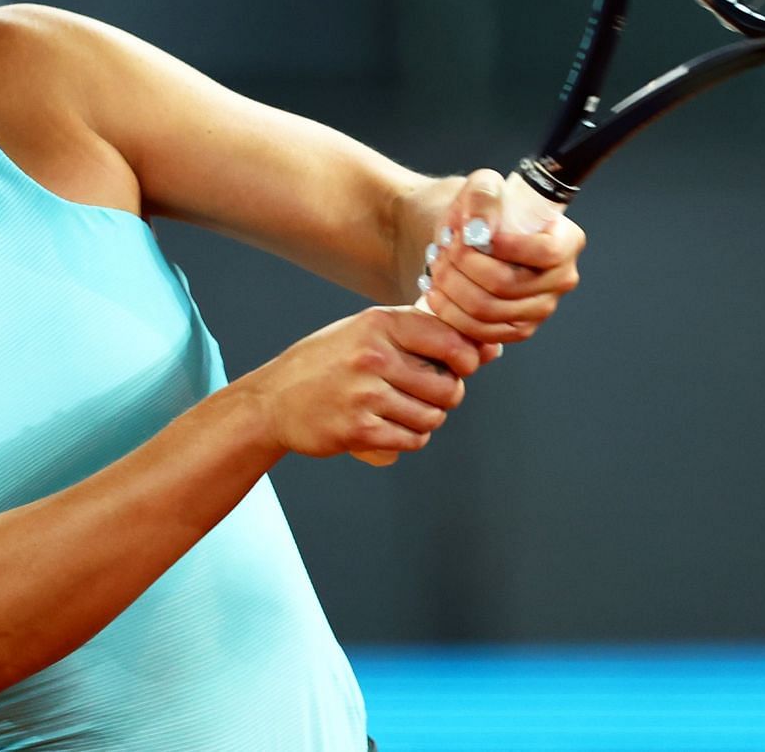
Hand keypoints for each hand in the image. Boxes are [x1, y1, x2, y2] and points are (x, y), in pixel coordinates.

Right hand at [244, 306, 481, 457]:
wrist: (274, 400)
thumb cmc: (327, 362)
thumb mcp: (368, 332)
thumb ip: (425, 336)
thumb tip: (490, 350)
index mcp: (379, 324)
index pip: (451, 340)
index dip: (466, 359)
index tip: (459, 367)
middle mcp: (373, 356)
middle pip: (448, 386)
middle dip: (445, 395)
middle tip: (425, 393)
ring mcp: (365, 395)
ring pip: (433, 416)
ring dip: (427, 418)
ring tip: (403, 409)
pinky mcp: (359, 430)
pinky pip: (413, 439)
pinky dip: (410, 437)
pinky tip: (391, 426)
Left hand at [422, 168, 585, 345]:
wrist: (469, 238)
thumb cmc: (483, 211)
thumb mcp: (483, 186)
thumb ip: (483, 198)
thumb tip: (480, 230)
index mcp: (566, 241)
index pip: (546, 251)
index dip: (508, 247)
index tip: (472, 235)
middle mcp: (561, 279)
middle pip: (507, 284)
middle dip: (464, 266)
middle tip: (443, 249)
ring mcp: (541, 309)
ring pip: (488, 310)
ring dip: (452, 288)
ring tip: (437, 266)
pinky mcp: (518, 330)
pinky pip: (482, 332)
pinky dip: (452, 314)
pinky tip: (437, 293)